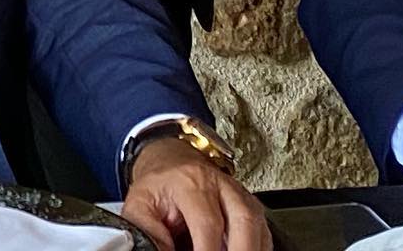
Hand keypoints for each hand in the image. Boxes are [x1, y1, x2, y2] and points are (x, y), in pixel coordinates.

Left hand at [121, 136, 269, 250]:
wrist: (170, 160)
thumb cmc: (157, 186)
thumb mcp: (139, 207)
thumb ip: (147, 235)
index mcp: (190, 182)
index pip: (207, 223)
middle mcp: (221, 184)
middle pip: (244, 220)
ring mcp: (239, 193)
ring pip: (258, 224)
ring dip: (252, 249)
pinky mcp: (249, 205)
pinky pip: (262, 230)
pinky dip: (258, 248)